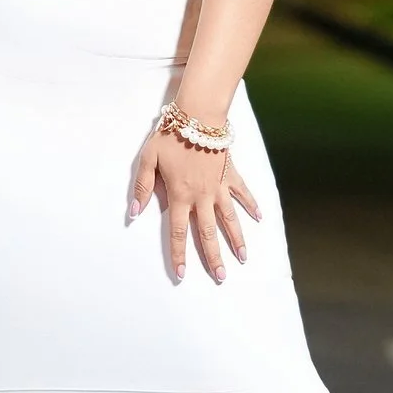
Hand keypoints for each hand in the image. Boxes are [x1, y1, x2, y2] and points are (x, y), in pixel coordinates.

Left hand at [128, 120, 261, 282]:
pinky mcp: (230, 174)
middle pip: (208, 233)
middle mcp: (201, 196)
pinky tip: (260, 218)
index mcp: (180, 195)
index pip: (177, 232)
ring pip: (229, 219)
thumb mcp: (148, 159)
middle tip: (220, 277)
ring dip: (236, 240)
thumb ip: (142, 187)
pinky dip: (251, 204)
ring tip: (243, 258)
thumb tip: (133, 212)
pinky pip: (242, 192)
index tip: (182, 274)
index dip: (179, 254)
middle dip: (213, 257)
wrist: (197, 115)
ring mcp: (219, 186)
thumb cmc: (169, 135)